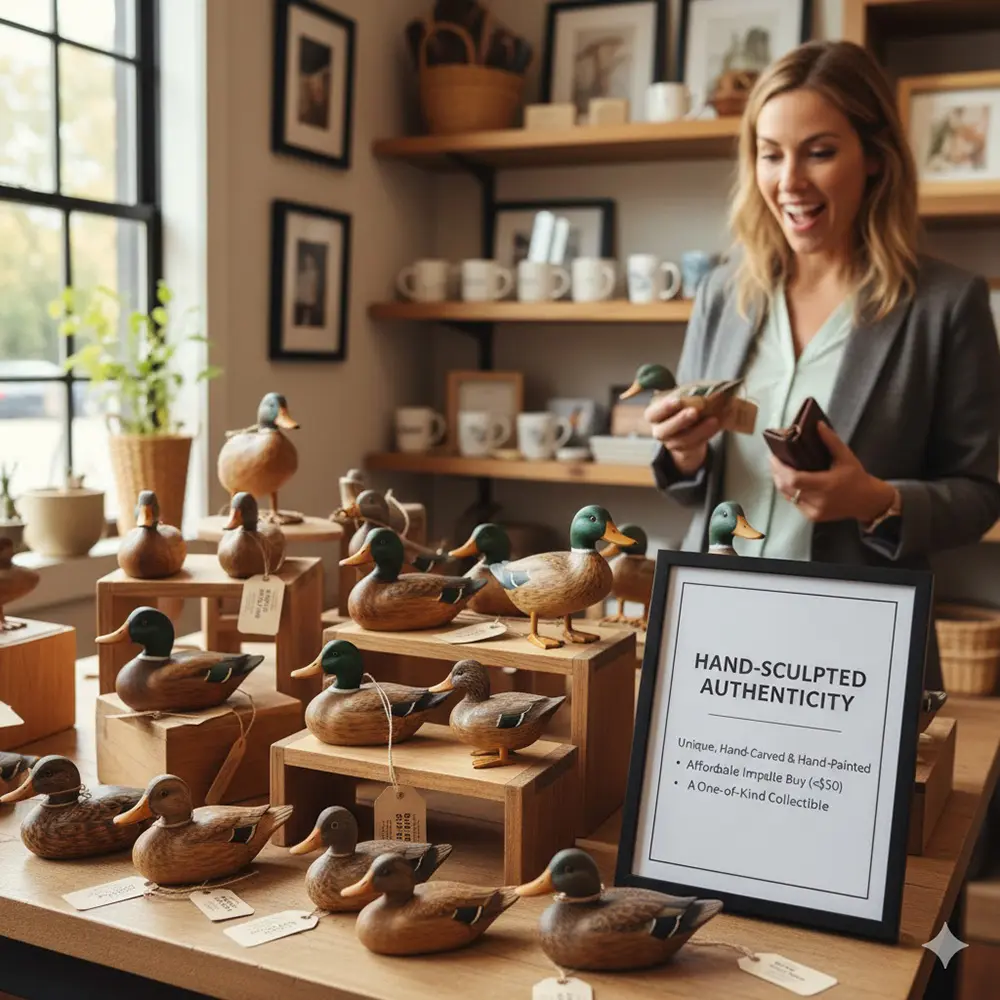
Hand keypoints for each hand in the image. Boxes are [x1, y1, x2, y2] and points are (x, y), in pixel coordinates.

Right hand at [645, 394, 719, 476]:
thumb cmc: (688, 400)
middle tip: (694, 411)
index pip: (653, 414)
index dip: (664, 408)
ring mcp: (670, 442)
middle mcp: (658, 430)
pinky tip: (716, 425)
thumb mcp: (687, 393)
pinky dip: (705, 435)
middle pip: (663, 431)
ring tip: (713, 420)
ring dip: (698, 430)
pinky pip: (693, 446)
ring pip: (681, 441)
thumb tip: (698, 395)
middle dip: (679, 421)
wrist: (699, 418)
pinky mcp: (684, 450)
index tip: (678, 401)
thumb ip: (689, 394)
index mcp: (654, 413)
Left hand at [769, 422, 896, 522]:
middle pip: (786, 488)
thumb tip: (817, 424)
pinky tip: (789, 481)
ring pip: (787, 496)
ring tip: (779, 468)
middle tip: (775, 460)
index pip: (794, 480)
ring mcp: (814, 511)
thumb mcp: (846, 457)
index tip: (774, 456)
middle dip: (776, 473)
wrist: (867, 501)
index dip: (780, 469)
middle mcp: (818, 501)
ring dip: (780, 481)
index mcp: (827, 485)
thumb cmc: (856, 477)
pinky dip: (788, 491)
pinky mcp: (812, 516)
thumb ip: (831, 441)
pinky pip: (794, 502)